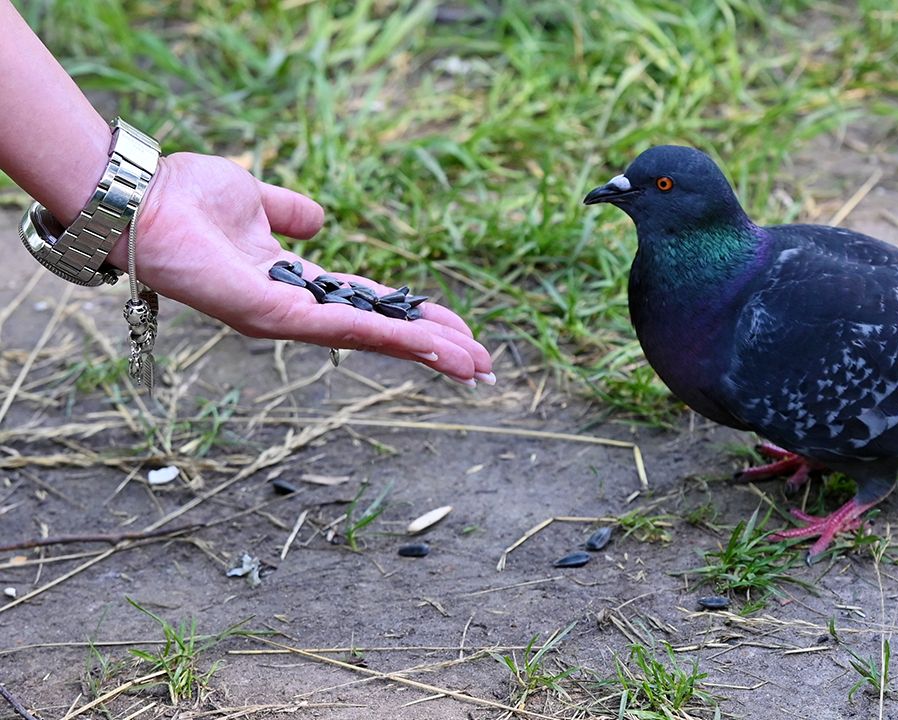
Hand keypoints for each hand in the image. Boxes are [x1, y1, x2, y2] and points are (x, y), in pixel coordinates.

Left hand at [107, 152, 493, 384]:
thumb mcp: (255, 196)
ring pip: (368, 338)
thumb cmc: (185, 193)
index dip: (415, 318)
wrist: (139, 196)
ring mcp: (283, 317)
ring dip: (422, 351)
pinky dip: (383, 334)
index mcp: (296, 282)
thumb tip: (320, 218)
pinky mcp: (269, 315)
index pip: (369, 306)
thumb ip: (290, 211)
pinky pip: (338, 326)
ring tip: (470, 364)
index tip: (459, 331)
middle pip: (378, 333)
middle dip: (432, 349)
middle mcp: (294, 308)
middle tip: (482, 366)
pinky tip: (423, 342)